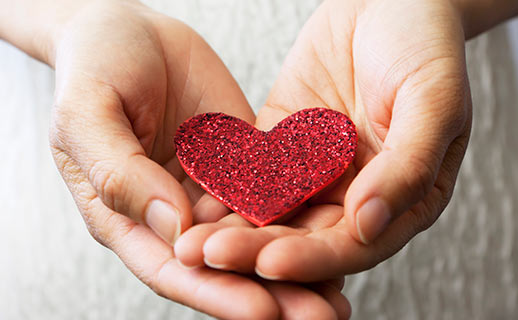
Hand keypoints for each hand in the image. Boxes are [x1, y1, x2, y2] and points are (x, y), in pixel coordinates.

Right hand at [47, 0, 349, 317]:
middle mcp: (176, 212)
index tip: (264, 310)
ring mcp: (211, 187)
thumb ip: (120, 173)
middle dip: (272, 294)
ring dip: (296, 265)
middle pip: (224, 265)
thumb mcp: (89, 114)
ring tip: (339, 292)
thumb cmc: (95, 68)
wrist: (128, 32)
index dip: (217, 292)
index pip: (174, 268)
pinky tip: (336, 231)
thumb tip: (172, 225)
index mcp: (130, 216)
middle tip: (321, 315)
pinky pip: (272, 189)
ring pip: (256, 235)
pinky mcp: (241, 160)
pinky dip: (302, 213)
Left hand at [174, 0, 471, 281]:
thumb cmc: (425, 46)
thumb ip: (408, 166)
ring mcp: (315, 170)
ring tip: (190, 240)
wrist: (388, 2)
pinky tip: (195, 195)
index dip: (313, 259)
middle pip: (303, 237)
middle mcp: (352, 194)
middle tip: (210, 256)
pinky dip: (225, 184)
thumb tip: (369, 226)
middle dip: (257, 250)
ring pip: (272, 210)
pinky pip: (252, 169)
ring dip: (232, 227)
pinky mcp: (282, 143)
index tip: (270, 264)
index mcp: (399, 198)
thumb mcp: (433, 101)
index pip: (354, 245)